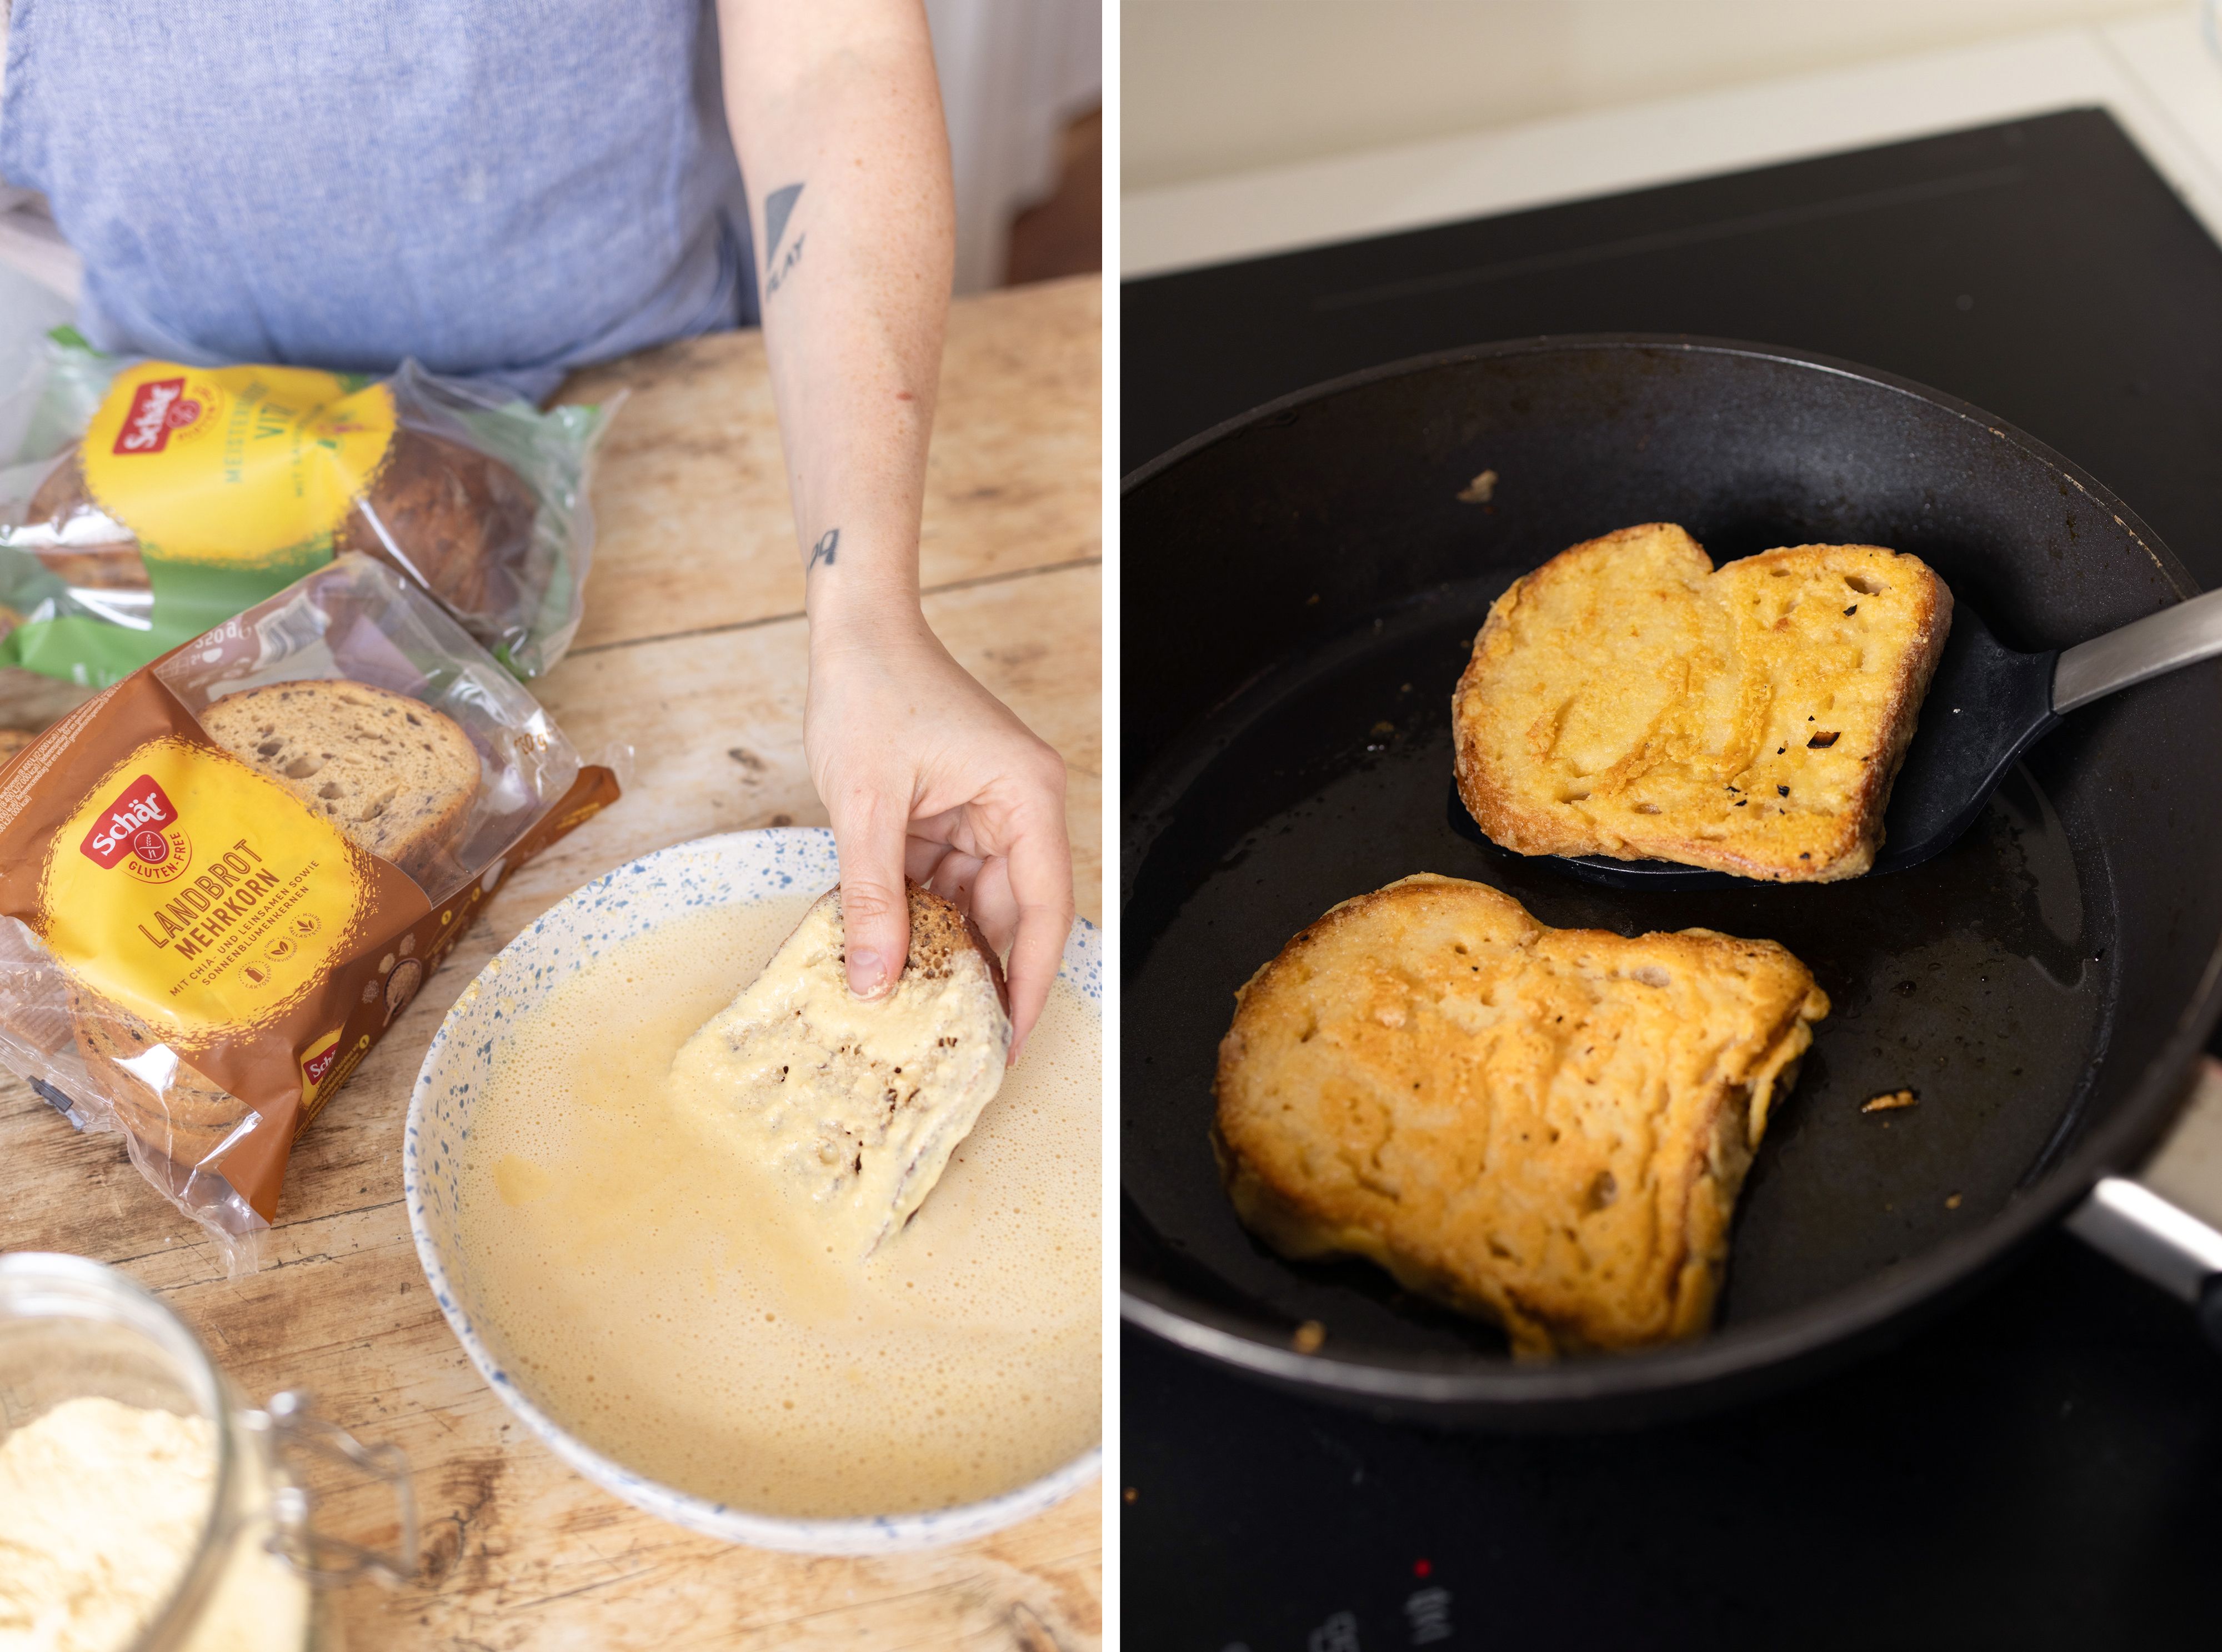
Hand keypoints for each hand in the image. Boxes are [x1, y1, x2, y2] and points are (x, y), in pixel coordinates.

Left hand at [804, 599, 1073, 1058]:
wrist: (853, 628)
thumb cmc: (872, 690)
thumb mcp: (865, 806)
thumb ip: (871, 899)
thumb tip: (875, 981)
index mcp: (1026, 796)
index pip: (1044, 910)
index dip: (1028, 982)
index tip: (1008, 1041)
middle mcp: (1019, 806)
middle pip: (1014, 913)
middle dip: (982, 976)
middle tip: (955, 1046)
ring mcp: (985, 810)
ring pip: (974, 903)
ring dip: (943, 948)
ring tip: (916, 1011)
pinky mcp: (951, 812)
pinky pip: (942, 881)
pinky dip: (917, 915)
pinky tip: (889, 956)